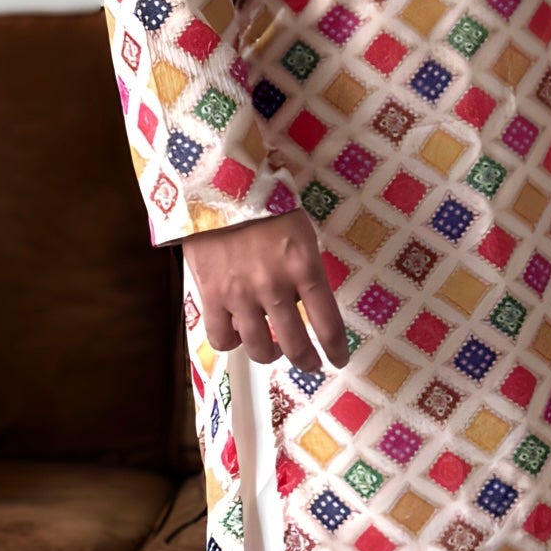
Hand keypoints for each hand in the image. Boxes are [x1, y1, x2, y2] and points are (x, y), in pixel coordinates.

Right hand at [181, 209, 350, 373]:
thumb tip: (310, 304)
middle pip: (295, 345)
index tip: (338, 360)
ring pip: (259, 349)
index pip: (328, 322)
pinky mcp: (212, 296)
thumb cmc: (266, 206)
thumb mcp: (300, 232)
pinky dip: (232, 341)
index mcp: (303, 266)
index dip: (336, 349)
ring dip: (270, 354)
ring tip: (272, 348)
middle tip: (309, 363)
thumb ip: (306, 269)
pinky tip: (237, 332)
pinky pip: (222, 339)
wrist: (217, 188)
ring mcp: (241, 295)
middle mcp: (274, 286)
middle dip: (306, 361)